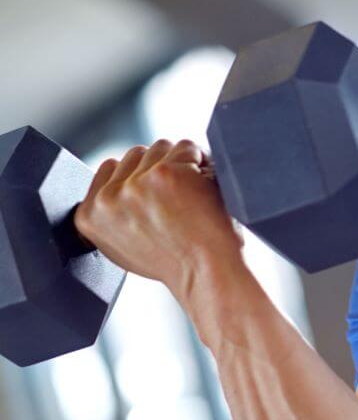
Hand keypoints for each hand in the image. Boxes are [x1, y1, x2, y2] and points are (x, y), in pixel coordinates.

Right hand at [75, 139, 243, 295]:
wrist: (207, 272)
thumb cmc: (177, 262)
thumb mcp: (124, 245)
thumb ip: (113, 214)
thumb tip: (114, 186)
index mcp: (89, 216)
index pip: (110, 166)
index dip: (140, 175)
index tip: (158, 196)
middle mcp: (107, 198)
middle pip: (136, 153)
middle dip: (160, 167)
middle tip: (179, 200)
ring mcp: (135, 184)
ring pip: (161, 148)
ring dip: (182, 163)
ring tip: (192, 197)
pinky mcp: (165, 173)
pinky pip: (187, 147)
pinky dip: (202, 162)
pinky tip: (204, 191)